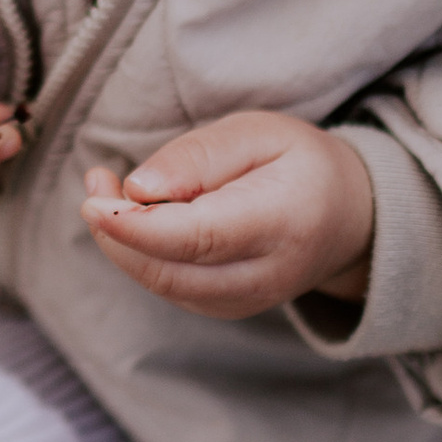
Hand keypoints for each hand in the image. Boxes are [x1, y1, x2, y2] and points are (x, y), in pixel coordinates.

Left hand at [84, 112, 373, 317]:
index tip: (93, 200)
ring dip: (121, 241)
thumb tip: (138, 188)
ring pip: (162, 283)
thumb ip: (200, 156)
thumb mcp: (258, 132)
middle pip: (169, 270)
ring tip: (107, 188)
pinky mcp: (227, 308)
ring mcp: (246, 300)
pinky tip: (134, 216)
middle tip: (96, 180)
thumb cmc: (299, 163)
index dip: (136, 225)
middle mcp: (266, 274)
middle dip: (116, 231)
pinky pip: (169, 287)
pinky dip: (139, 254)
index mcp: (283, 220)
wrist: (348, 218)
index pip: (197, 238)